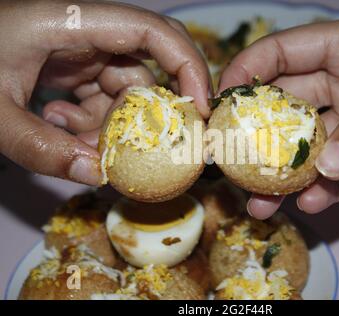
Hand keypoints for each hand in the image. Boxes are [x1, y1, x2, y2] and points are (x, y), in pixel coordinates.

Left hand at [0, 0, 209, 184]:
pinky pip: (101, 100)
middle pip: (147, 64)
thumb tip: (97, 174)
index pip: (152, 30)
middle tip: (153, 145)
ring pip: (123, 91)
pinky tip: (58, 126)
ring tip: (75, 142)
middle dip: (152, 108)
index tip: (201, 109)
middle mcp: (85, 33)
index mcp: (71, 21)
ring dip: (110, 125)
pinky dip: (90, 123)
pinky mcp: (72, 70)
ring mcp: (80, 52)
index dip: (188, 64)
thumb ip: (41, 147)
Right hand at [219, 13, 338, 217]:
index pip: (282, 54)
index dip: (247, 73)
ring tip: (262, 202)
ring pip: (310, 153)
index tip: (219, 102)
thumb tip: (327, 163)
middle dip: (255, 136)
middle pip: (286, 111)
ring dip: (284, 177)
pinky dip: (327, 193)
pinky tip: (311, 205)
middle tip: (231, 164)